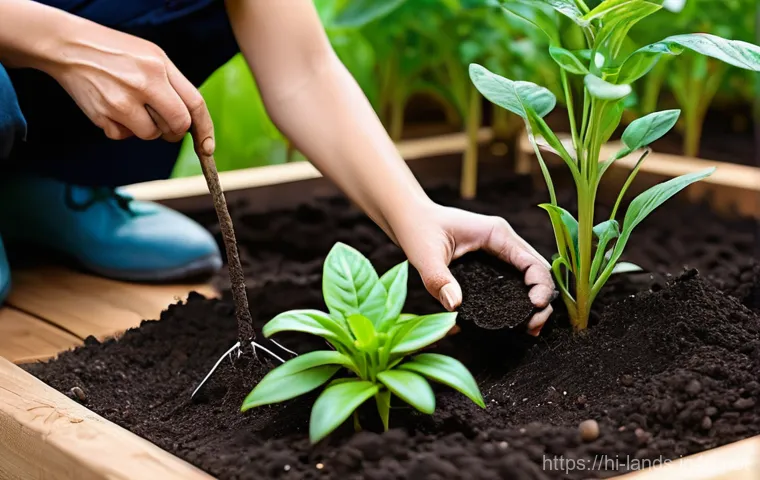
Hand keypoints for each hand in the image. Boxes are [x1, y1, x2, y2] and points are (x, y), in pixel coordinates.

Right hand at [42, 19, 213, 152]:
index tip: (207, 147)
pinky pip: (125, 137)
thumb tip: (191, 121)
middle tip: (164, 118)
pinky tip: (114, 108)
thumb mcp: (154, 56)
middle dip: (175, 129)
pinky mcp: (102, 117)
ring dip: (148, 128)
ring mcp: (120, 103)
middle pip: (177, 126)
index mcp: (159, 68)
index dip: (205, 129)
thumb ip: (176, 86)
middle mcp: (142, 86)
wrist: (69, 48)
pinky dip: (124, 129)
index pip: (194, 106)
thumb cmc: (118, 52)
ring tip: (133, 104)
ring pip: (151, 135)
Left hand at [393, 202, 555, 335]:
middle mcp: (503, 241)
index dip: (540, 285)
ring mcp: (500, 250)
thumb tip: (455, 305)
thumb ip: (439, 279)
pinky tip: (518, 318)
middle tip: (534, 327)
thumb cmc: (418, 229)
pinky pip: (515, 279)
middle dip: (542, 299)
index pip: (531, 260)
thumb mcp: (425, 255)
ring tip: (530, 327)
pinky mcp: (492, 261)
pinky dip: (522, 298)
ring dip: (534, 301)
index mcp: (496, 233)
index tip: (535, 307)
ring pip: (530, 276)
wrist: (409, 219)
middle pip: (537, 271)